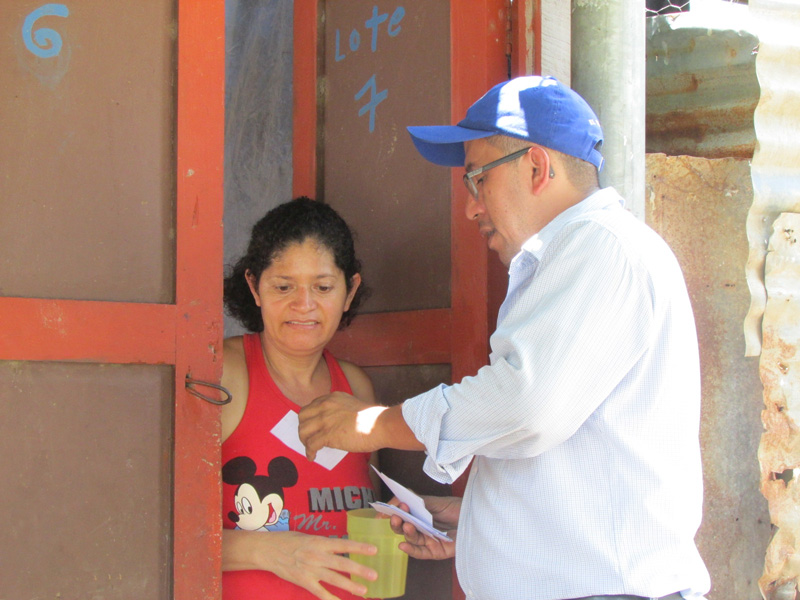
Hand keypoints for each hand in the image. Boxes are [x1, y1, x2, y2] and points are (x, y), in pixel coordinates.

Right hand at [226, 529, 377, 599]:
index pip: (344, 544)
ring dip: (350, 586)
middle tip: (374, 575)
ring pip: (334, 579)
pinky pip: (320, 592)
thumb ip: (324, 544)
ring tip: (363, 591)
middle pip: (342, 564)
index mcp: (320, 542)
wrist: (268, 550)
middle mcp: (317, 556)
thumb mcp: (309, 537)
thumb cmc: (289, 541)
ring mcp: (310, 570)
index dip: (359, 547)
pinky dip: (331, 599)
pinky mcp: (304, 581)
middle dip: (359, 570)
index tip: (374, 550)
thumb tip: (341, 548)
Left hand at [298, 392, 387, 460]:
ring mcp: (325, 420)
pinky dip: (309, 452)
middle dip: (303, 428)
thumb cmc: (372, 418)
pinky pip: (311, 445)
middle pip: (302, 417)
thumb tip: (334, 423)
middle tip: (309, 437)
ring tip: (310, 448)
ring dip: (305, 441)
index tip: (312, 427)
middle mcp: (325, 406)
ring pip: (303, 431)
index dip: (309, 418)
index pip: (311, 407)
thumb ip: (339, 409)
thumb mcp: (351, 404)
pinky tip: (312, 457)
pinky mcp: (327, 435)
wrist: (379, 424)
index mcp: (331, 398)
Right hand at [388, 496, 460, 560]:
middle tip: (395, 515)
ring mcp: (429, 541)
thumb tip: (398, 498)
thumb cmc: (458, 509)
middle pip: (404, 529)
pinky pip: (421, 553)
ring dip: (406, 532)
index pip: (403, 516)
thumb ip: (417, 501)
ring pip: (412, 539)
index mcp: (421, 516)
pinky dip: (411, 550)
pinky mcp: (437, 552)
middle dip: (397, 523)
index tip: (382, 510)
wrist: (477, 518)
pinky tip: (403, 545)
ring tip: (406, 524)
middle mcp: (423, 529)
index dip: (392, 513)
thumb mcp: (435, 502)